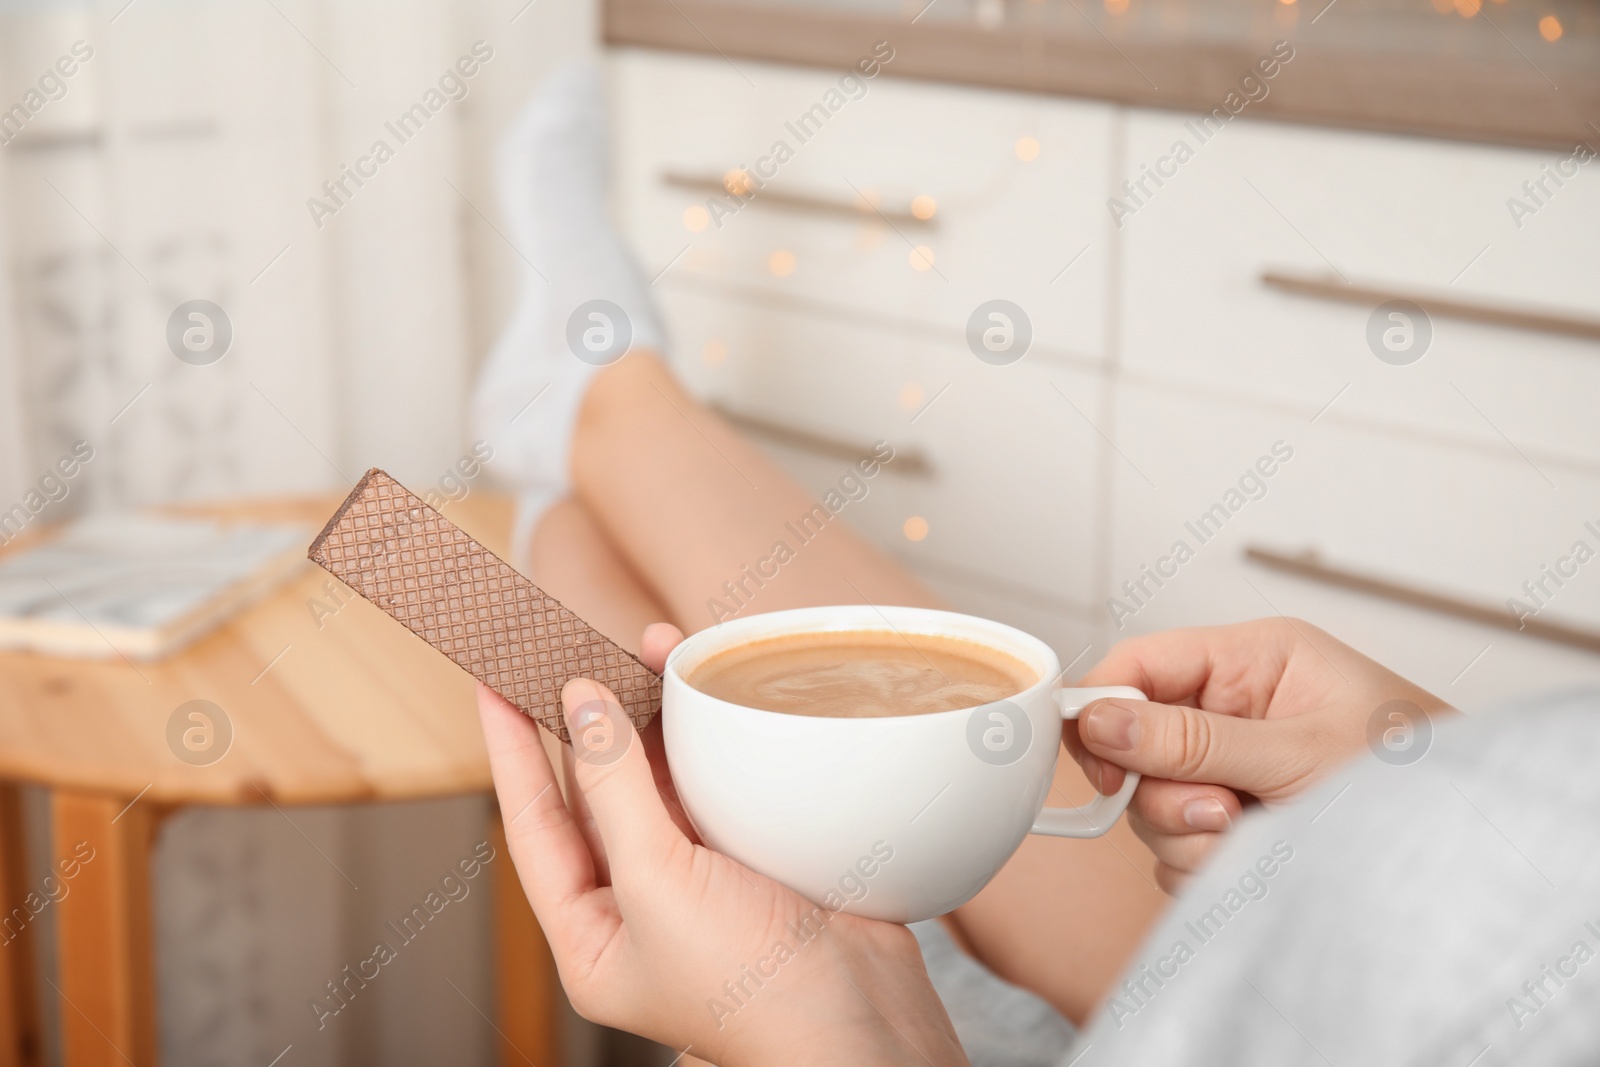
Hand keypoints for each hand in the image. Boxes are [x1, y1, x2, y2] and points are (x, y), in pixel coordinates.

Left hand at [476, 623, 966, 1066]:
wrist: (866, 1019)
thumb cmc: (753, 987)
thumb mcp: (657, 883)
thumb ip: (614, 788)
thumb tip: (580, 704)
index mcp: (593, 938)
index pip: (533, 827)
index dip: (510, 752)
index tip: (492, 681)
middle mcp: (639, 907)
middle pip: (595, 796)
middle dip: (586, 722)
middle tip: (571, 648)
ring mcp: (700, 882)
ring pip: (659, 780)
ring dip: (651, 716)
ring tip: (646, 648)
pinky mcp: (756, 858)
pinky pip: (716, 781)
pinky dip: (707, 736)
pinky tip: (703, 693)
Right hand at [1063, 617, 1449, 893]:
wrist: (1468, 847)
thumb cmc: (1414, 778)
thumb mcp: (1299, 751)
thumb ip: (1195, 740)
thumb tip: (1102, 720)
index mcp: (1251, 660)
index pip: (1141, 664)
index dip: (1103, 708)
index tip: (1097, 762)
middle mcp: (1233, 709)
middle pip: (1135, 744)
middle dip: (1167, 790)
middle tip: (1220, 812)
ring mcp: (1231, 769)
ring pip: (1152, 804)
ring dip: (1190, 834)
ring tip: (1256, 835)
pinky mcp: (1232, 824)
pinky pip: (1177, 849)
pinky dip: (1206, 865)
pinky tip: (1259, 858)